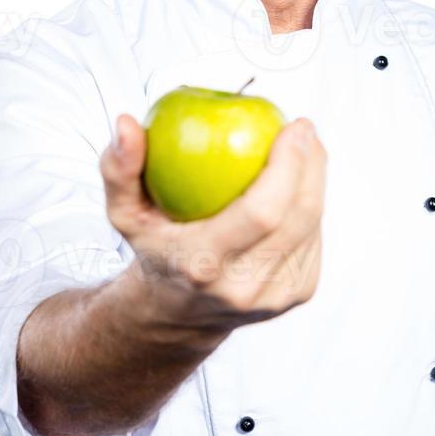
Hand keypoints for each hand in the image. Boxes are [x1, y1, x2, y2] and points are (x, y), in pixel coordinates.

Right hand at [99, 114, 325, 331]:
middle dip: (311, 163)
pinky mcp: (297, 295)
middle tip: (302, 126)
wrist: (176, 312)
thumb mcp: (123, 213)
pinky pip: (313, 236)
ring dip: (315, 177)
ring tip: (304, 144)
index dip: (288, 166)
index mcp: (204, 265)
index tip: (291, 126)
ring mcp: (276, 297)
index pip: (261, 213)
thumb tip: (127, 123)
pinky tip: (301, 177)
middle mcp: (244, 288)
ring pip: (312, 224)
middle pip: (299, 216)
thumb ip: (119, 168)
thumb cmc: (153, 247)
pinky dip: (310, 201)